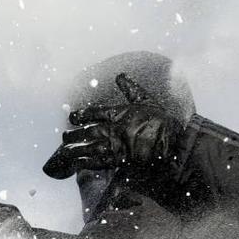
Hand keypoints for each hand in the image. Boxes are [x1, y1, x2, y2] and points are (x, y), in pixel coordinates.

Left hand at [42, 73, 184, 179]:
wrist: (174, 144)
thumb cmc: (162, 122)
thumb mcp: (147, 100)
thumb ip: (131, 89)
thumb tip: (120, 75)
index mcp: (120, 112)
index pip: (94, 112)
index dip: (81, 115)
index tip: (72, 116)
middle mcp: (115, 129)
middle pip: (88, 131)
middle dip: (74, 134)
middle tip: (64, 136)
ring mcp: (116, 145)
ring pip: (89, 147)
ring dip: (75, 149)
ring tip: (65, 150)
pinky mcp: (119, 160)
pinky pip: (98, 161)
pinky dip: (85, 162)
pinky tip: (76, 163)